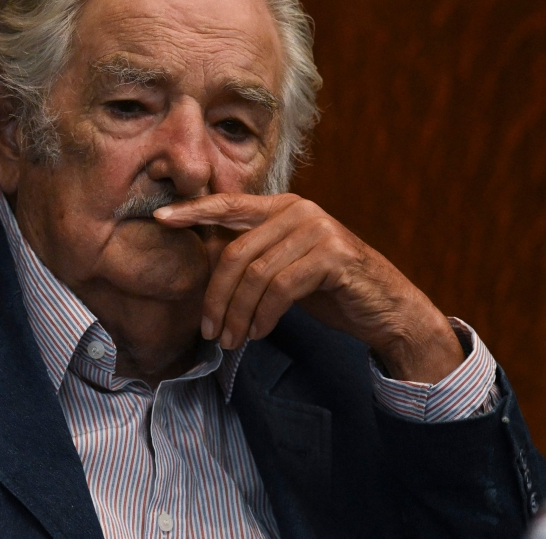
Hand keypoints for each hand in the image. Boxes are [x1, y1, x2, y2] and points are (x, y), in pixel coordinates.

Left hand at [154, 193, 464, 383]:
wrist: (386, 309)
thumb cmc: (328, 289)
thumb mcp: (283, 266)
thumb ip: (253, 255)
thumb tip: (206, 265)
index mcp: (282, 206)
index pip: (228, 204)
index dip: (192, 211)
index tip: (160, 219)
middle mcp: (298, 210)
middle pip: (235, 252)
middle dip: (216, 297)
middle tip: (209, 331)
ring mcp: (317, 229)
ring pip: (255, 274)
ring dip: (238, 314)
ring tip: (232, 340)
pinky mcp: (331, 255)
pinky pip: (279, 288)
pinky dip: (263, 315)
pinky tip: (259, 333)